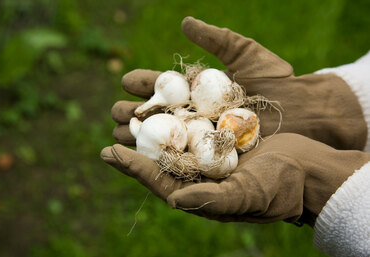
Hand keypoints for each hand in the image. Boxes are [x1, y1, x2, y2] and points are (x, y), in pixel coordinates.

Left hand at [101, 133, 369, 225]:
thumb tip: (174, 200)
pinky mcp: (222, 135)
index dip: (133, 167)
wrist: (308, 169)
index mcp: (199, 193)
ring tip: (131, 108)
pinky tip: (166, 96)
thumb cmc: (280, 188)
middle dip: (135, 143)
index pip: (158, 181)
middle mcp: (200, 174)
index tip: (109, 152)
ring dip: (154, 122)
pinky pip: (194, 121)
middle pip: (159, 157)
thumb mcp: (247, 195)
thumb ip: (211, 199)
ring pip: (174, 136)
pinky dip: (180, 110)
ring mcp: (210, 153)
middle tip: (113, 123)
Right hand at [112, 17, 365, 149]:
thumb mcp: (245, 54)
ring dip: (139, 135)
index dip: (143, 82)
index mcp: (197, 91)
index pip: (161, 85)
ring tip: (123, 133)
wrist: (304, 113)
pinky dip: (159, 156)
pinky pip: (180, 156)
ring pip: (161, 137)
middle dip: (133, 112)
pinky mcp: (211, 157)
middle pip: (155, 114)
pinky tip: (142, 156)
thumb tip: (185, 21)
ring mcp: (201, 137)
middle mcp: (195, 114)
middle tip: (119, 112)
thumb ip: (215, 39)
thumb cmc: (278, 82)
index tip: (129, 81)